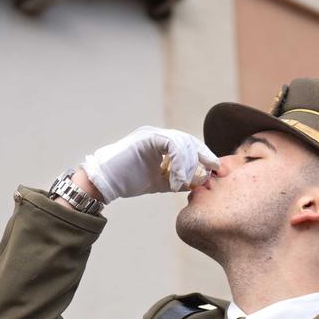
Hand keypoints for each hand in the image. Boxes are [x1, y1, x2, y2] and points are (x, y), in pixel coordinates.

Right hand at [81, 127, 219, 201]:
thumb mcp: (160, 182)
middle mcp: (158, 135)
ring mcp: (152, 134)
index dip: (204, 155)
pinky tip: (176, 180)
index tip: (214, 169)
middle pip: (189, 140)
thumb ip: (178, 180)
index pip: (189, 144)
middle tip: (211, 172)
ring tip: (183, 184)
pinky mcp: (147, 138)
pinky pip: (171, 145)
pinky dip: (178, 164)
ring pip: (182, 143)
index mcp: (162, 143)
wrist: (105, 182)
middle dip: (202, 156)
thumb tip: (198, 183)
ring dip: (187, 165)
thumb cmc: (128, 181)